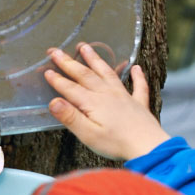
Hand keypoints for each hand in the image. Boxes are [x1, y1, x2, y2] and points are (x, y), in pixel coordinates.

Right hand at [44, 45, 170, 160]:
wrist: (148, 147)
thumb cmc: (116, 143)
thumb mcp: (87, 134)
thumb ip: (70, 117)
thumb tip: (53, 102)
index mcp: (93, 102)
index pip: (70, 88)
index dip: (57, 79)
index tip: (46, 70)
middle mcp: (107, 94)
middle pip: (85, 75)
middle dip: (69, 62)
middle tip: (56, 51)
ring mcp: (124, 97)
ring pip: (107, 73)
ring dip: (95, 59)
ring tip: (85, 47)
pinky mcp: (138, 104)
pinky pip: (138, 86)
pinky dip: (137, 76)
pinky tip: (136, 68)